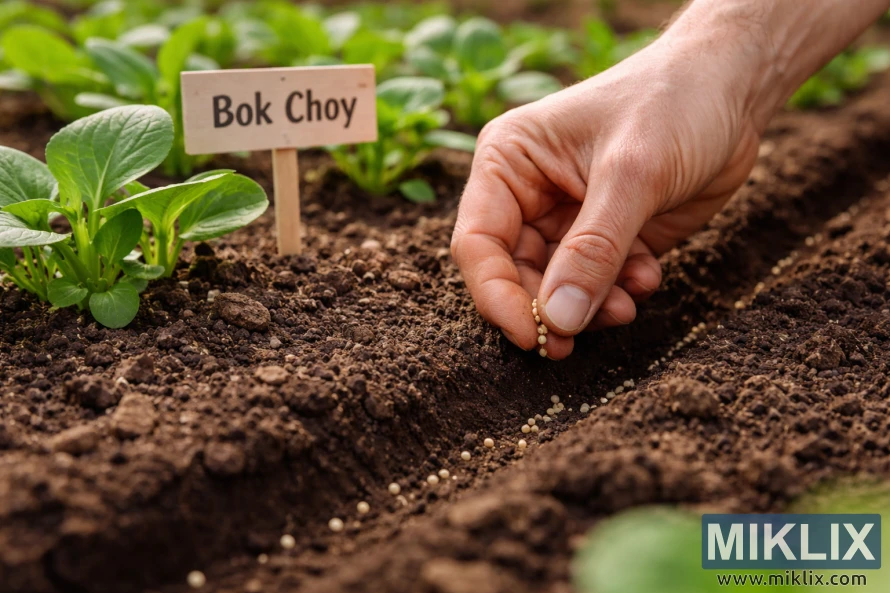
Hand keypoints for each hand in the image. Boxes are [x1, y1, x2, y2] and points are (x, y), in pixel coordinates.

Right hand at [451, 37, 762, 359]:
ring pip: (556, 289)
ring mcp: (566, 219)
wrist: (732, 87)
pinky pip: (597, 286)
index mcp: (509, 163)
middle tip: (572, 345)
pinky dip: (619, 294)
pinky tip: (648, 275)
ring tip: (627, 305)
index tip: (532, 336)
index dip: (496, 295)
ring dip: (589, 307)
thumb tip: (557, 322)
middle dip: (548, 309)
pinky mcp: (606, 239)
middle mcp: (527, 194)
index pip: (479, 243)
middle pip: (513, 274)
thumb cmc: (674, 104)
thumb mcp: (632, 175)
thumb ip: (593, 252)